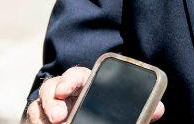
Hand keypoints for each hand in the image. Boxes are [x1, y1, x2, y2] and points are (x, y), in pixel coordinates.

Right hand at [25, 66, 165, 122]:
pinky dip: (37, 122)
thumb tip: (159, 110)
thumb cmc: (107, 112)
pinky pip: (33, 118)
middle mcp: (65, 94)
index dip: (70, 80)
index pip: (76, 75)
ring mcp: (51, 107)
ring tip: (55, 123)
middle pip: (51, 87)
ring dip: (42, 113)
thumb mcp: (122, 110)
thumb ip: (139, 109)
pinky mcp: (42, 119)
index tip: (67, 89)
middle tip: (60, 115)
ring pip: (38, 104)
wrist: (84, 119)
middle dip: (52, 98)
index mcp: (86, 85)